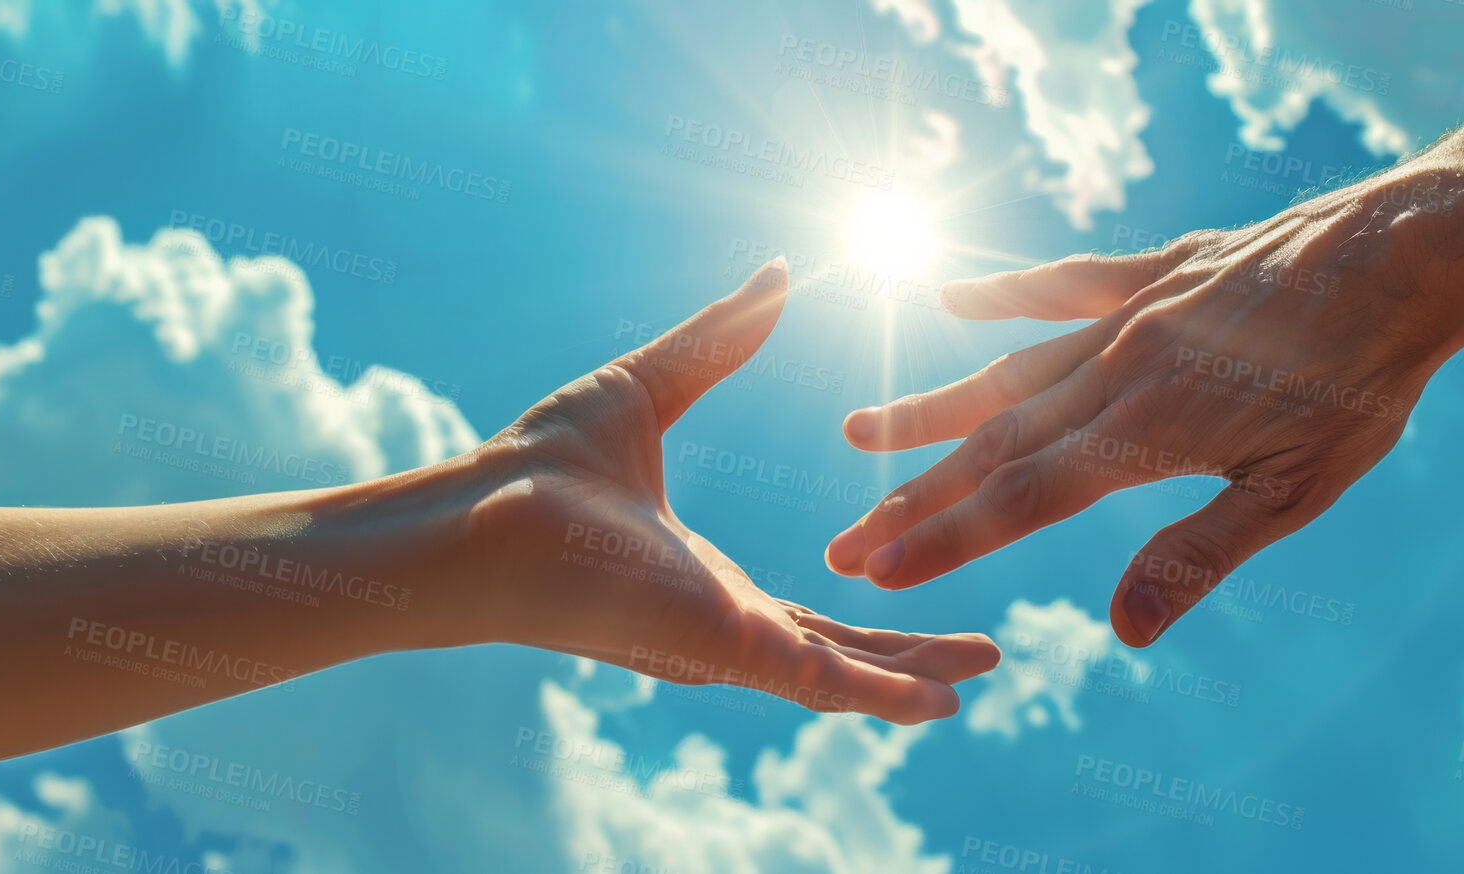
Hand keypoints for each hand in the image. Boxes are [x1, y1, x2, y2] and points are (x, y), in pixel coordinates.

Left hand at [459, 259, 998, 722]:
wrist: (479, 514)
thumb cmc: (537, 465)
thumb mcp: (652, 384)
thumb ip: (721, 341)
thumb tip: (777, 274)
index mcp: (708, 577)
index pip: (808, 605)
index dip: (871, 599)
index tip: (922, 580)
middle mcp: (724, 621)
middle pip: (840, 651)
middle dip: (911, 656)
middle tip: (984, 656)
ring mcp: (727, 642)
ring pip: (842, 678)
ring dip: (912, 679)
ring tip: (979, 678)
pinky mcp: (724, 648)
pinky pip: (820, 684)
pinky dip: (882, 696)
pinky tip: (938, 704)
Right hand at [824, 180, 1463, 646]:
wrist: (1410, 253)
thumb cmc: (1364, 384)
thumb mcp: (1296, 491)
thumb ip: (1199, 553)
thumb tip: (1121, 630)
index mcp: (1144, 433)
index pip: (1020, 500)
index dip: (941, 540)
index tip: (874, 569)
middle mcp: (1117, 369)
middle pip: (994, 445)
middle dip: (913, 499)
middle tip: (842, 541)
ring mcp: (1132, 312)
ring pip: (1010, 368)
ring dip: (932, 410)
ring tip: (859, 434)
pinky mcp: (1160, 268)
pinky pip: (1065, 283)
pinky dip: (1003, 294)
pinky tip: (950, 298)